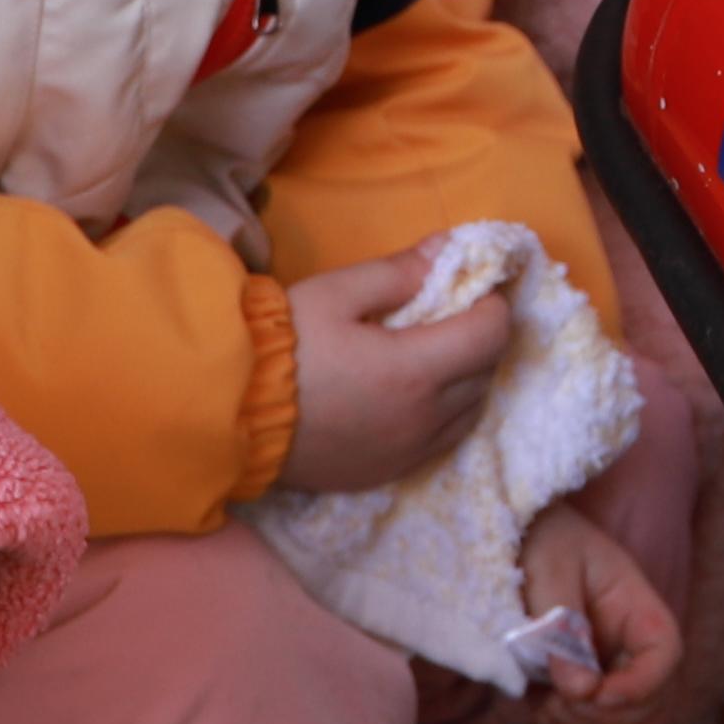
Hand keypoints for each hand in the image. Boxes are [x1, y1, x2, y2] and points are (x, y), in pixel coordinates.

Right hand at [282, 267, 522, 494]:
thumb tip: (448, 249)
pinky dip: (447, 414)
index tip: (477, 287)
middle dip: (482, 338)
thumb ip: (400, 272)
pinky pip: (442, 442)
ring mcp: (407, 452)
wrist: (230, 415)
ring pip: (470, 412)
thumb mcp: (336, 292)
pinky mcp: (387, 473)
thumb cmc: (281, 345)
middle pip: (486, 374)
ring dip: (468, 379)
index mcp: (414, 370)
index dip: (493, 304)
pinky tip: (419, 394)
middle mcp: (422, 418)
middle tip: (456, 314)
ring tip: (438, 353)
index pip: (490, 335)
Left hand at [517, 505, 680, 723]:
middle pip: (647, 698)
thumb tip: (580, 690)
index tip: (597, 695)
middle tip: (559, 704)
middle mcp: (630, 642)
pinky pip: (584, 719)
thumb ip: (562, 628)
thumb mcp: (550, 571)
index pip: (665, 654)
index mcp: (636, 607)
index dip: (642, 685)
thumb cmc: (543, 538)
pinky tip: (536, 705)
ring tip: (543, 706)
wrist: (519, 533)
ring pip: (616, 718)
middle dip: (606, 715)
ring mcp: (606, 665)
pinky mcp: (580, 680)